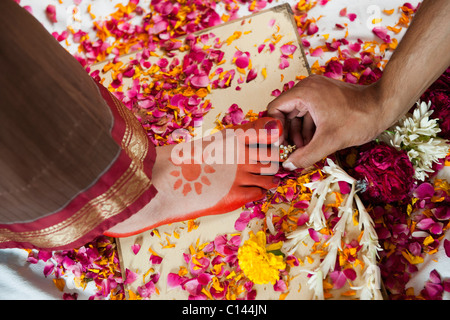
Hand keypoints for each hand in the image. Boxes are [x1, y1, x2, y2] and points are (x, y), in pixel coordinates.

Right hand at [105, 117, 282, 236]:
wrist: (164, 180)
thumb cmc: (182, 161)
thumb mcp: (209, 144)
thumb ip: (230, 142)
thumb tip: (247, 142)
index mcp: (234, 138)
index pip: (268, 133)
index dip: (271, 140)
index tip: (268, 146)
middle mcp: (241, 155)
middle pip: (272, 157)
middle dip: (272, 162)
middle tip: (266, 167)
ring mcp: (240, 177)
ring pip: (270, 178)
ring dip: (268, 180)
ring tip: (261, 182)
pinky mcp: (236, 196)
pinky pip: (259, 194)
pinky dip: (259, 193)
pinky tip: (251, 192)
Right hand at [267, 74, 385, 169]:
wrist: (384, 106)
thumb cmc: (359, 119)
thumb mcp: (329, 141)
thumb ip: (305, 155)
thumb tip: (288, 165)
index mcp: (304, 92)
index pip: (274, 108)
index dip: (274, 129)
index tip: (280, 145)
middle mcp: (307, 88)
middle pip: (285, 112)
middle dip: (287, 133)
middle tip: (290, 151)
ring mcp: (317, 91)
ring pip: (296, 114)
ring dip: (297, 133)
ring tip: (304, 150)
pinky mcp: (325, 96)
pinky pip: (308, 113)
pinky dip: (308, 128)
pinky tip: (313, 143)